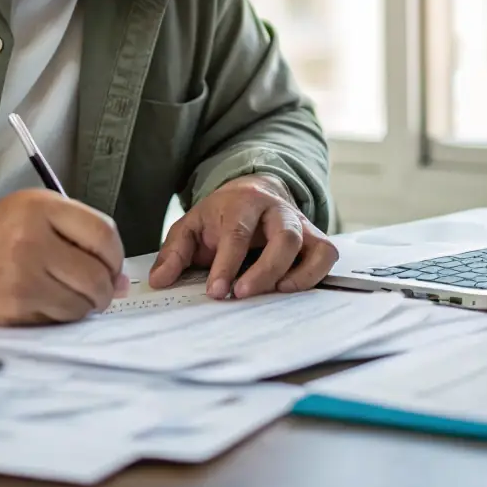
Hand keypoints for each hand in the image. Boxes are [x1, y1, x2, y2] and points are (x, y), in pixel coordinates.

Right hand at [0, 189, 127, 324]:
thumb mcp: (28, 213)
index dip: (116, 257)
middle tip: (99, 290)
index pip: (103, 234)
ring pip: (81, 303)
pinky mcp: (13, 308)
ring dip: (86, 306)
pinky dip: (62, 317)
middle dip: (106, 288)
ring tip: (71, 297)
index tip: (113, 266)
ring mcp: (21, 276)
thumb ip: (77, 234)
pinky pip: (58, 320)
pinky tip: (48, 304)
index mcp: (39, 207)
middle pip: (97, 274)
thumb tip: (121, 278)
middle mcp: (31, 239)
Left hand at [148, 175, 337, 298]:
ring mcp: (299, 224)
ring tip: (273, 294)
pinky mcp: (315, 238)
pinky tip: (291, 289)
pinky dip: (314, 275)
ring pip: (311, 245)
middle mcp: (276, 210)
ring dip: (295, 275)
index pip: (238, 232)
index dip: (227, 264)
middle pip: (284, 236)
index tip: (217, 291)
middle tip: (242, 294)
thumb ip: (174, 251)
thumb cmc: (221, 215)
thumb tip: (160, 280)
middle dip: (265, 270)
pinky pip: (326, 255)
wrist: (254, 192)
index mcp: (242, 203)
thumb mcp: (192, 225)